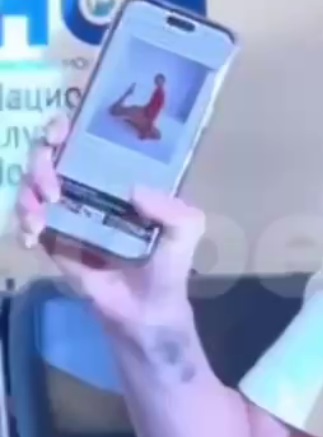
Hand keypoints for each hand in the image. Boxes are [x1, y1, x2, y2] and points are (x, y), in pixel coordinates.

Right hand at [13, 114, 204, 329]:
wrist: (146, 310)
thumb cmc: (167, 266)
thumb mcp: (186, 231)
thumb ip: (174, 210)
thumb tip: (135, 190)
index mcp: (119, 178)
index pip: (87, 139)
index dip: (68, 126)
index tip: (60, 130)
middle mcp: (89, 188)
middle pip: (50, 155)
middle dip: (41, 159)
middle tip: (53, 184)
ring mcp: (67, 211)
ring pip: (30, 183)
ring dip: (28, 191)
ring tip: (43, 213)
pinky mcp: (51, 238)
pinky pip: (25, 219)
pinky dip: (22, 221)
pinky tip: (34, 233)